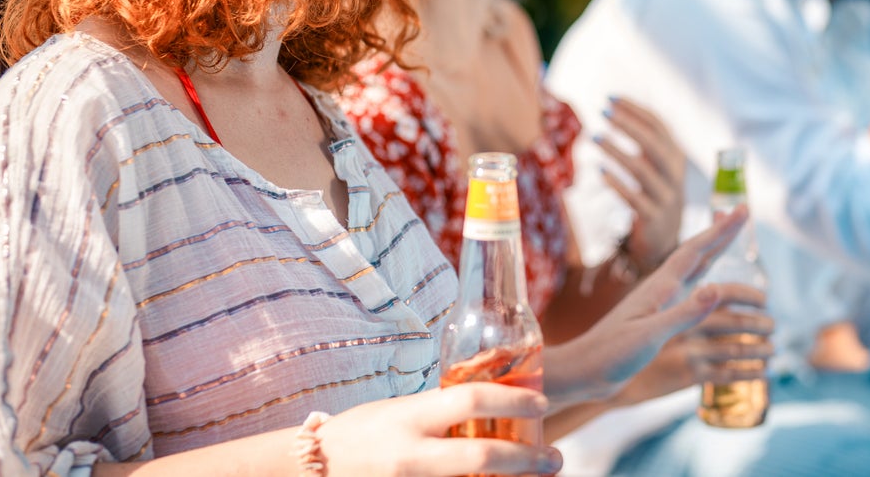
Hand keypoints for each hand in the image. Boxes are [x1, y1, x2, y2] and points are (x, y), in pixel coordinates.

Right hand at [319, 384, 560, 475]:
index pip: (472, 399)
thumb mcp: (400, 410)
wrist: (313, 469)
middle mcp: (411, 455)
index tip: (541, 403)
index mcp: (411, 417)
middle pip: (483, 455)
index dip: (513, 400)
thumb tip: (487, 401)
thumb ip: (439, 409)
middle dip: (528, 460)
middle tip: (556, 459)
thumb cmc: (360, 432)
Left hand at [544, 206, 766, 406]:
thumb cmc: (612, 354)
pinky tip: (705, 287)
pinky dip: (703, 281)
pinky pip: (688, 290)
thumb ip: (683, 313)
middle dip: (720, 232)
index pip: (696, 251)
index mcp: (660, 287)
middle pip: (696, 253)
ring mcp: (657, 301)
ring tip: (727, 239)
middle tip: (742, 211)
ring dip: (712, 252)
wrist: (584, 370)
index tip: (743, 209)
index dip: (722, 231)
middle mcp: (660, 288)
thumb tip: (716, 288)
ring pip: (692, 269)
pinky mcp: (655, 317)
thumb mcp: (650, 335)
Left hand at [597, 96, 686, 273]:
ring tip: (594, 137)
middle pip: (653, 143)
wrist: (664, 242)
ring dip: (616, 151)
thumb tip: (617, 108)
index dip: (636, 110)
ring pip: (642, 169)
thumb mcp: (655, 166)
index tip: (611, 98)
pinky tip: (600, 171)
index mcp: (676, 156)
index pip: (659, 125)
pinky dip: (617, 183)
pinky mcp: (654, 218)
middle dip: (629, 125)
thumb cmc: (653, 195)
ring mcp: (666, 197)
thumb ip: (644, 141)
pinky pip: (634, 198)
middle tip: (603, 111)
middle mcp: (674, 174)